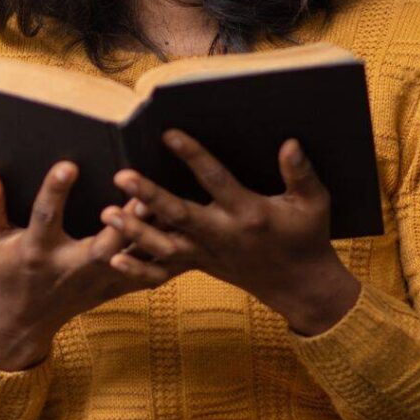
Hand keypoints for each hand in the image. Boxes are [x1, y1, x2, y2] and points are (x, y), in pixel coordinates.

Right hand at [0, 160, 186, 370]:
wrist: (22, 320)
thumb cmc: (3, 271)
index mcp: (38, 251)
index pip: (45, 216)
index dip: (55, 191)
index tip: (68, 164)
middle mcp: (70, 267)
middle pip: (102, 246)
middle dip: (121, 220)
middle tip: (138, 186)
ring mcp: (96, 281)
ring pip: (131, 258)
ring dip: (150, 234)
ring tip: (166, 200)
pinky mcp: (114, 287)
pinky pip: (144, 272)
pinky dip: (162, 254)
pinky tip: (180, 230)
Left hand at [100, 130, 360, 335]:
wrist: (300, 285)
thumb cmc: (307, 236)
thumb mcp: (314, 203)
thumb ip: (301, 173)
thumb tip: (289, 143)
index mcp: (248, 213)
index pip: (215, 180)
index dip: (192, 156)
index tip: (168, 134)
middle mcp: (223, 234)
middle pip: (180, 215)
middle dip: (149, 196)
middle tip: (122, 176)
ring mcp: (208, 254)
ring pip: (165, 246)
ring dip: (134, 232)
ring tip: (106, 214)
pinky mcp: (199, 266)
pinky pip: (164, 272)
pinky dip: (139, 269)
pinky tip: (113, 259)